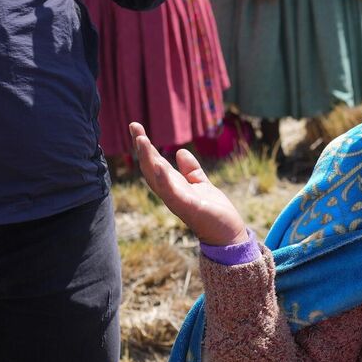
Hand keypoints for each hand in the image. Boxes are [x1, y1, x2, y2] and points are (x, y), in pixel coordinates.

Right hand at [131, 123, 249, 246]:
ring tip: (141, 140)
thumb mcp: (201, 184)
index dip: (145, 146)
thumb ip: (191, 170)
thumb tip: (180, 152)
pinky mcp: (188, 206)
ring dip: (148, 159)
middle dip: (141, 148)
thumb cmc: (214, 212)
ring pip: (157, 177)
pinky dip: (164, 179)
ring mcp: (177, 200)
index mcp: (173, 185)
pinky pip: (172, 192)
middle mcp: (170, 192)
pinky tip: (159, 165)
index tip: (135, 127)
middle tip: (134, 126)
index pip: (155, 162)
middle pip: (150, 167)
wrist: (227, 234)